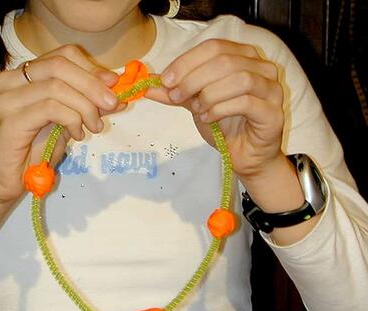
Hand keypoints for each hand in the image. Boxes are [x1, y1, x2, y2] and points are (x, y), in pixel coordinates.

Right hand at [0, 45, 125, 204]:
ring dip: (85, 106)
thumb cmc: (31, 153)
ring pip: (57, 86)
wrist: (1, 182)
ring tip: (94, 127)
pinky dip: (71, 119)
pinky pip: (50, 108)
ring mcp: (8, 98)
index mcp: (24, 75)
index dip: (91, 68)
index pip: (63, 55)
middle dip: (93, 85)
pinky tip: (77, 135)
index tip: (113, 86)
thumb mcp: (66, 123)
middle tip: (112, 105)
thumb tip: (118, 94)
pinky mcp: (10, 119)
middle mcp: (12, 79)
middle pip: (61, 65)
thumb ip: (87, 105)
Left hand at [145, 39, 284, 179]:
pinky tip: (209, 118)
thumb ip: (174, 93)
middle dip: (193, 79)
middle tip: (176, 97)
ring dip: (209, 94)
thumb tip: (145, 84)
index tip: (165, 80)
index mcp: (243, 57)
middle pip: (224, 60)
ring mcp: (271, 89)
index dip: (187, 61)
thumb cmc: (224, 125)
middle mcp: (262, 67)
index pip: (213, 47)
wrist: (244, 155)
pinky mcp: (273, 112)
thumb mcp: (194, 104)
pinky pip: (246, 102)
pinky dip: (221, 109)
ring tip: (196, 110)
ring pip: (238, 78)